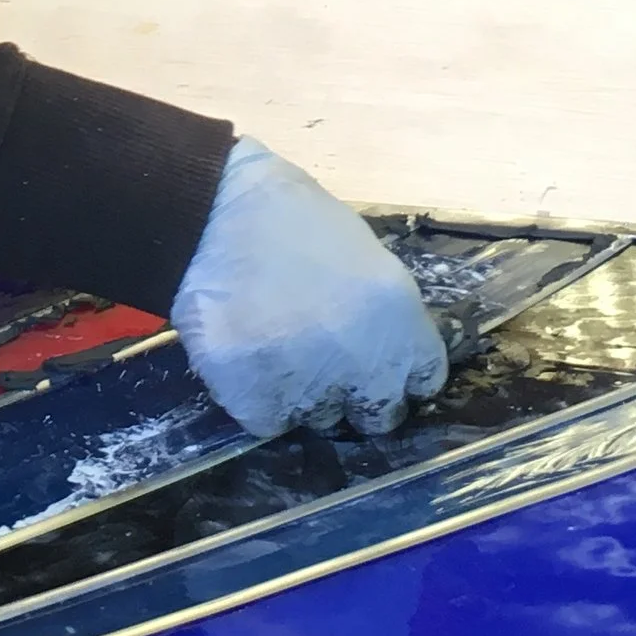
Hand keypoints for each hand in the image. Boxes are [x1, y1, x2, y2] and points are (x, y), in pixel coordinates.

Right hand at [170, 138, 448, 439]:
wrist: (212, 213)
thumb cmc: (293, 219)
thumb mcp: (365, 256)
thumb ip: (382, 316)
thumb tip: (383, 353)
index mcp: (400, 323)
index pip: (423, 381)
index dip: (401, 374)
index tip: (381, 366)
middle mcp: (364, 366)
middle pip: (378, 414)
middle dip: (359, 396)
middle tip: (329, 367)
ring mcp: (310, 389)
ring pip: (320, 418)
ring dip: (307, 395)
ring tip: (279, 350)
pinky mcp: (256, 403)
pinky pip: (269, 421)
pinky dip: (260, 399)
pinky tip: (250, 358)